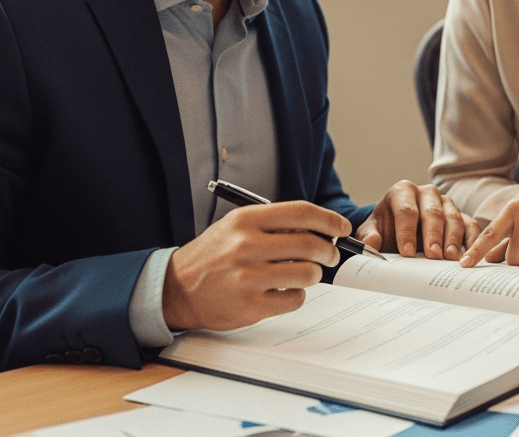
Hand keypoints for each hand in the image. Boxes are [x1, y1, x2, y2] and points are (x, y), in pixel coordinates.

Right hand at [162, 200, 347, 330]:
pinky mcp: (251, 305)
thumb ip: (273, 225)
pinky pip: (294, 299)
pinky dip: (295, 296)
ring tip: (303, 274)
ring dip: (313, 274)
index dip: (329, 219)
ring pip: (308, 273)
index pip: (301, 212)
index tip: (341, 227)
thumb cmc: (214, 255)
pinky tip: (282, 292)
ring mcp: (248, 277)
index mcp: (246, 220)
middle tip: (329, 255)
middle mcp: (246, 246)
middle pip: (310, 244)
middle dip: (328, 251)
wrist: (177, 289)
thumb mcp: (237, 227)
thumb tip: (319, 229)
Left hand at [357, 180, 481, 259]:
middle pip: (432, 212)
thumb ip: (369, 236)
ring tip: (449, 258)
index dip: (406, 232)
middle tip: (432, 256)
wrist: (398, 229)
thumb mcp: (373, 231)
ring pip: (452, 217)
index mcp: (402, 191)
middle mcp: (426, 193)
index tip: (406, 253)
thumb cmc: (386, 229)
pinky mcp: (461, 215)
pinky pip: (469, 224)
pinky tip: (468, 255)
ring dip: (452, 239)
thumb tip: (372, 242)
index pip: (406, 210)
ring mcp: (446, 202)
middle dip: (432, 235)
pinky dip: (471, 240)